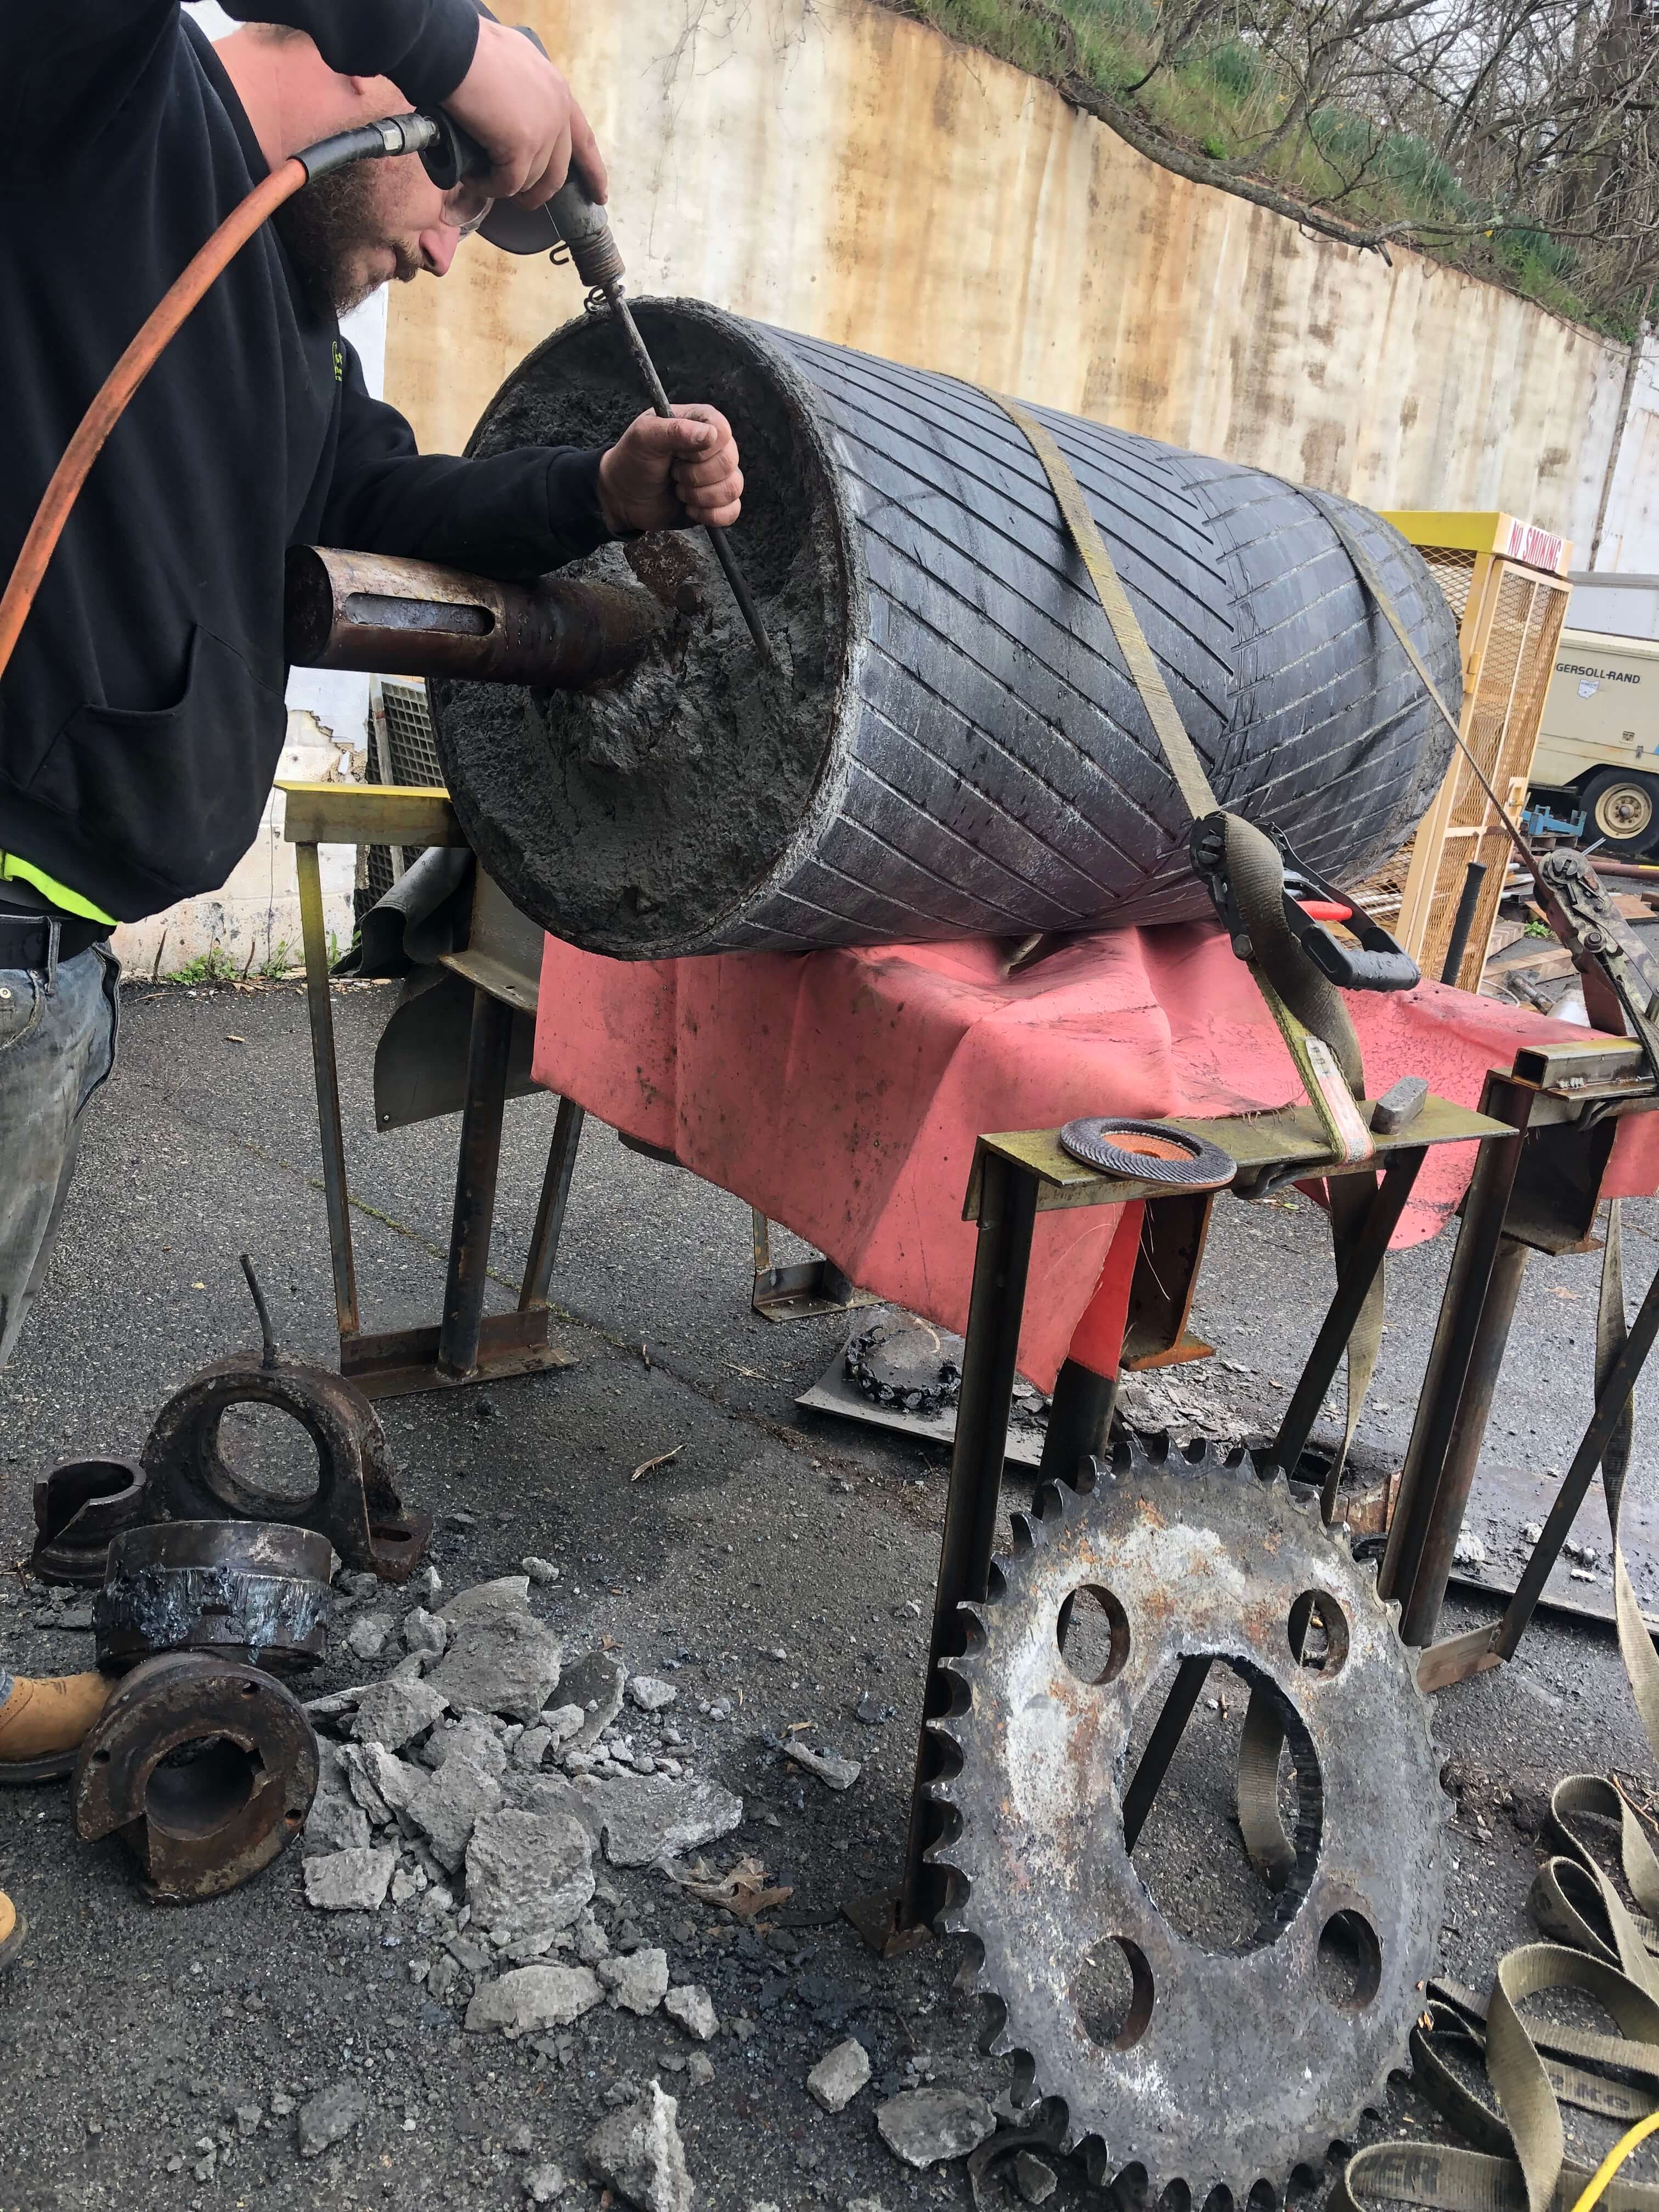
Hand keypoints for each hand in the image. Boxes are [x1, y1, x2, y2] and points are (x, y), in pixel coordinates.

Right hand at [442, 16, 607, 209]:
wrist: (456, 49)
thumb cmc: (476, 51)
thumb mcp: (517, 67)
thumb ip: (528, 93)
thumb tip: (516, 115)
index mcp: (560, 94)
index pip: (585, 142)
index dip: (593, 172)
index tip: (599, 195)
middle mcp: (558, 114)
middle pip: (558, 173)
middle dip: (541, 194)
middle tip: (523, 202)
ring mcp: (543, 132)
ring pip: (530, 181)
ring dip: (506, 186)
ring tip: (482, 179)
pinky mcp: (522, 148)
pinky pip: (508, 183)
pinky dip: (489, 186)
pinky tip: (473, 179)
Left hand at [598, 406, 743, 534]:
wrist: (624, 496)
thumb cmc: (633, 460)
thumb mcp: (644, 437)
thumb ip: (675, 430)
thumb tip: (710, 435)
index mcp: (700, 421)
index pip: (723, 431)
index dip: (702, 449)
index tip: (678, 454)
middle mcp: (715, 447)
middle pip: (729, 462)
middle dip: (696, 476)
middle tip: (673, 474)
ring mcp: (718, 476)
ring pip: (732, 488)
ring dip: (700, 496)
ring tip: (678, 491)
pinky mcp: (717, 502)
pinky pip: (732, 511)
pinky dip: (710, 515)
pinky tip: (690, 509)